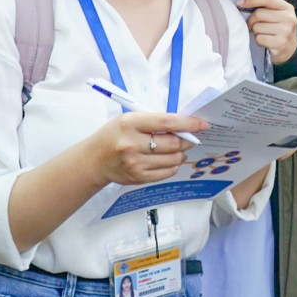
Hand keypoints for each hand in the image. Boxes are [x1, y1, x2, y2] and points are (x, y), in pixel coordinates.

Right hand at [88, 111, 207, 186]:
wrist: (94, 160)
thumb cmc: (114, 134)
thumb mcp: (129, 119)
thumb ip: (154, 121)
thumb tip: (184, 125)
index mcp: (130, 123)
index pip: (167, 122)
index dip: (188, 123)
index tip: (202, 124)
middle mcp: (132, 144)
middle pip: (173, 144)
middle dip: (187, 140)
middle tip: (191, 138)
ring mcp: (135, 163)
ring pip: (172, 160)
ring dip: (181, 154)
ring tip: (179, 149)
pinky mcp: (138, 177)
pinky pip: (166, 173)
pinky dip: (173, 166)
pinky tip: (170, 159)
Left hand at [239, 0, 296, 65]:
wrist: (289, 50)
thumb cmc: (278, 29)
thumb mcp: (277, 15)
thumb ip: (265, 7)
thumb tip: (242, 3)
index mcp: (287, 8)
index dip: (251, 0)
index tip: (239, 3)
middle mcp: (289, 18)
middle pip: (259, 14)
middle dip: (251, 20)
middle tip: (252, 25)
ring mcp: (285, 31)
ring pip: (257, 27)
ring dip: (256, 32)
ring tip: (263, 34)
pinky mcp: (280, 43)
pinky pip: (259, 38)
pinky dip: (259, 40)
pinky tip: (266, 41)